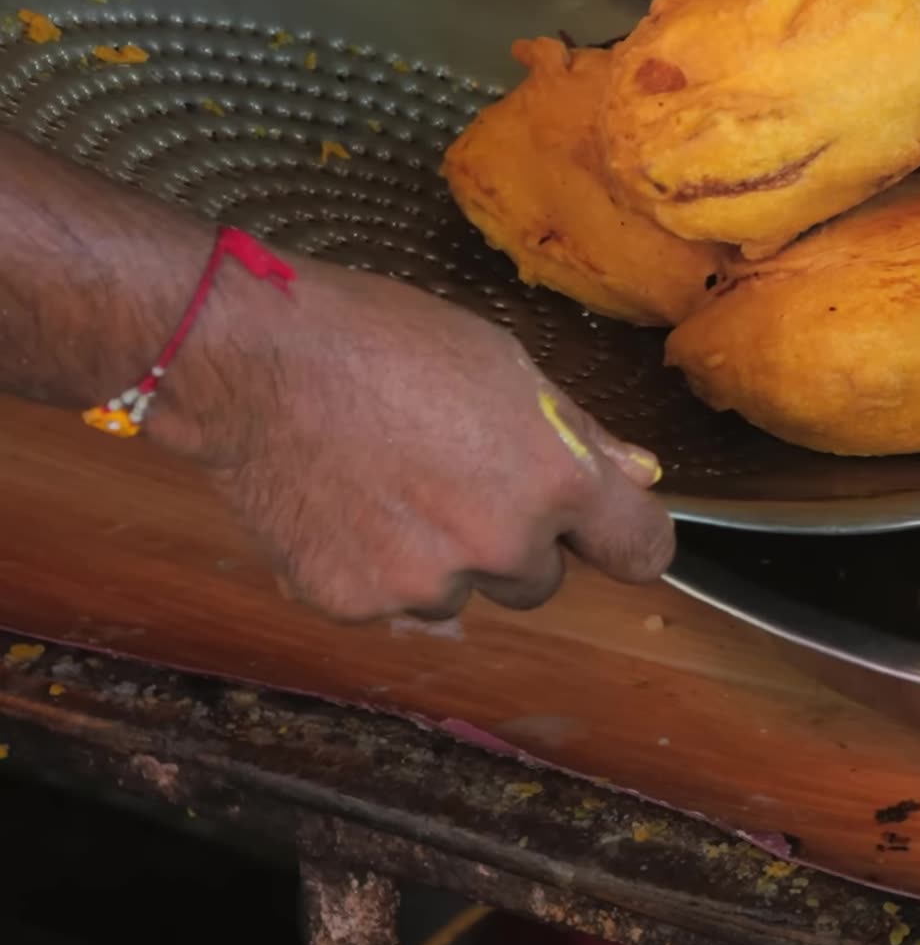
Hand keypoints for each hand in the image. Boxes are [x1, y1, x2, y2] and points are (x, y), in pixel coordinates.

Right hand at [160, 265, 675, 621]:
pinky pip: (386, 601)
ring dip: (438, 559)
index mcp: (557, 482)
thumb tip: (640, 475)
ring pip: (460, 593)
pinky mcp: (355, 603)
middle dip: (510, 543)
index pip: (641, 551)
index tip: (605, 532)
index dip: (623, 538)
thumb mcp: (505, 366)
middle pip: (539, 579)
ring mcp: (426, 582)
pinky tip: (339, 505)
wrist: (254, 357)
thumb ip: (580, 437)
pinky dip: (368, 568)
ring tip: (385, 483)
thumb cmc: (384, 341)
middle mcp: (503, 545)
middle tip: (452, 479)